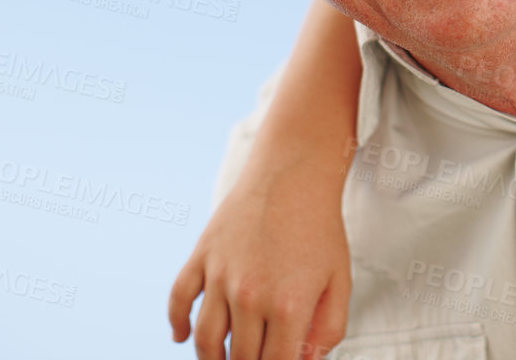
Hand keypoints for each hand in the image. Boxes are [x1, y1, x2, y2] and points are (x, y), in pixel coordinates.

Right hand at [168, 158, 351, 359]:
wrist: (294, 174)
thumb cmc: (319, 228)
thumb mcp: (339, 281)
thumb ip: (327, 330)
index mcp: (288, 306)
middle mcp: (250, 295)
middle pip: (239, 358)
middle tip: (253, 358)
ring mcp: (221, 275)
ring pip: (205, 339)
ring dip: (211, 358)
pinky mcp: (203, 256)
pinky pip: (178, 300)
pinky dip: (176, 324)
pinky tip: (182, 337)